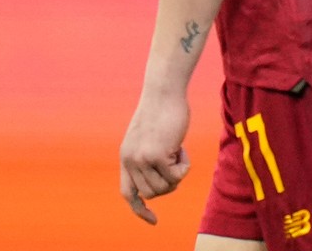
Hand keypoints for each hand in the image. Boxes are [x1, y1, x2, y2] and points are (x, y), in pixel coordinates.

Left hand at [119, 91, 191, 224]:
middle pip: (152, 193)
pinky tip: (182, 147)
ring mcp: (142, 160)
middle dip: (169, 183)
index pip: (128, 193)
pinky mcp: (157, 155)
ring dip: (177, 174)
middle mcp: (130, 161)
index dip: (139, 209)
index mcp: (126, 157)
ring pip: (164, 188)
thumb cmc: (163, 109)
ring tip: (179, 152)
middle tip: (176, 162)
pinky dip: (184, 165)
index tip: (153, 220)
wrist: (164, 91)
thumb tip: (163, 181)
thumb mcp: (149, 136)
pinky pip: (176, 176)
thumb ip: (149, 156)